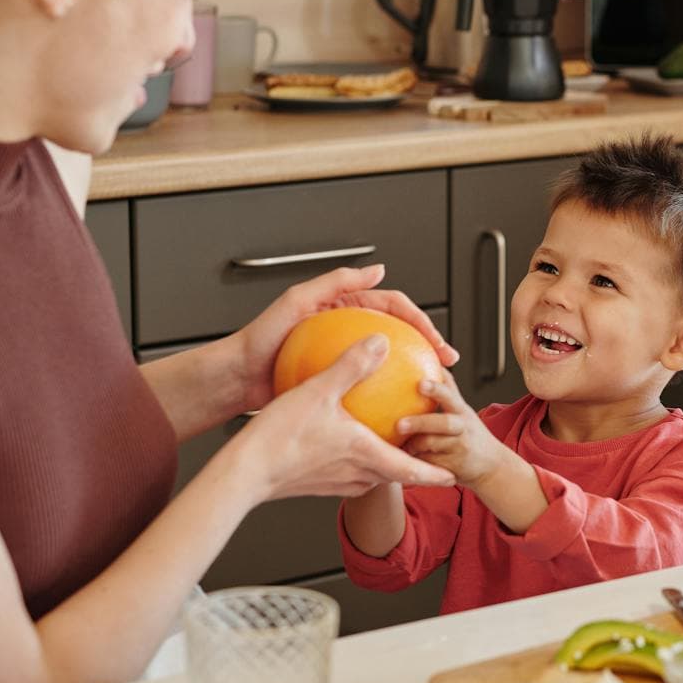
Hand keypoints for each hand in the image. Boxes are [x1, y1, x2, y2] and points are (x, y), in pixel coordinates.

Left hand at [226, 265, 458, 414]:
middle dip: (428, 347)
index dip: (420, 320)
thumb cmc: (260, 338)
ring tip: (430, 390)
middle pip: (399, 333)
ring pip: (388, 362)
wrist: (237, 377)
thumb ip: (336, 282)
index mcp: (344, 306)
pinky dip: (386, 398)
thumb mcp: (296, 301)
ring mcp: (343, 357)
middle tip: (446, 365)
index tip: (435, 341)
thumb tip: (379, 269)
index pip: (393, 307)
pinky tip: (398, 413)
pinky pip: (367, 387)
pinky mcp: (335, 381)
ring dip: (412, 373)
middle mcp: (348, 330)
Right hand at [238, 334, 454, 501]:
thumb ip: (352, 365)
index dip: (435, 473)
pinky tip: (349, 447)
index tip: (453, 475)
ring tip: (396, 453)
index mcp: (365, 455)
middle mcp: (354, 474)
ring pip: (372, 478)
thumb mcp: (319, 391)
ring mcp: (334, 482)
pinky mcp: (316, 485)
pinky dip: (360, 465)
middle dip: (416, 470)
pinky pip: (349, 476)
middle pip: (395, 477)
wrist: (242, 472)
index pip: (411, 470)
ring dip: (388, 468)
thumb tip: (381, 341)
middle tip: (430, 458)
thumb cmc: (279, 437)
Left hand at [396, 370, 509, 486]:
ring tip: (402, 446)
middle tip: (399, 424)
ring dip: (414, 446)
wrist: (492, 466)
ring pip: (431, 445)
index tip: (421, 383)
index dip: (436, 389)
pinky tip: (407, 460)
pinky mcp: (453, 467)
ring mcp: (458, 448)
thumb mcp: (462, 409)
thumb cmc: (469, 433)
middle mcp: (462, 427)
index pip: (450, 395)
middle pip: (443, 423)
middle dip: (420, 423)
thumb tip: (432, 359)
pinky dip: (417, 461)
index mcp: (461, 411)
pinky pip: (428, 464)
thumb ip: (447, 389)